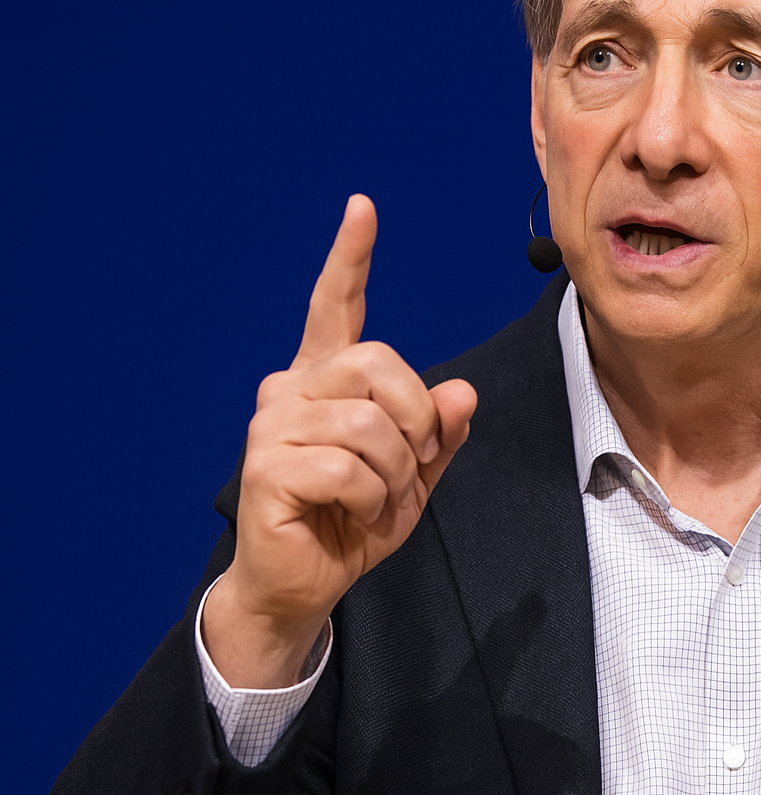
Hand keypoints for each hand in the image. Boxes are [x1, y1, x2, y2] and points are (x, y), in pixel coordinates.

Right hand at [202, 195, 476, 686]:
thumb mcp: (415, 475)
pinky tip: (352, 514)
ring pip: (370, 423)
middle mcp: (292, 388)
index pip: (335, 307)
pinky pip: (348, 468)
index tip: (362, 208)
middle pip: (379, 365)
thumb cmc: (353, 521)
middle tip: (408, 466)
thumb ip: (439, 432)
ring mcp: (272, 425)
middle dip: (416, 421)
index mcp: (326, 379)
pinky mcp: (264, 467)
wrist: (303, 586)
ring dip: (395, 473)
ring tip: (376, 500)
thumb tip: (461, 392)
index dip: (349, 258)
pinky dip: (370, 499)